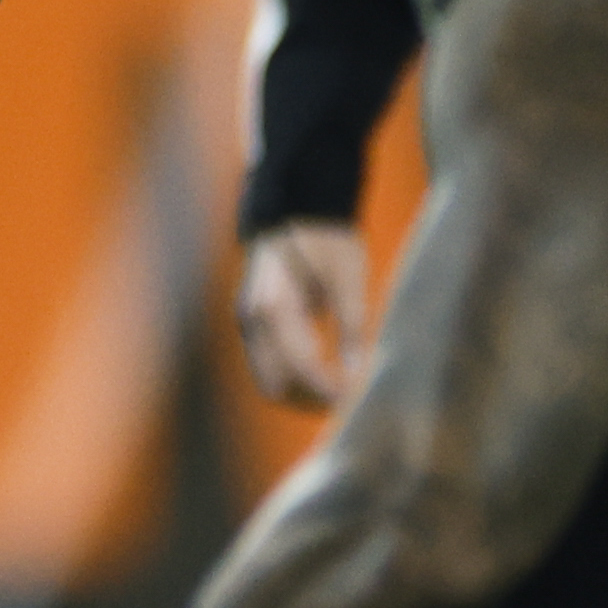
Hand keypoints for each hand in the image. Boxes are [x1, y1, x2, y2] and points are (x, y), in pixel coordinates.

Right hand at [236, 221, 369, 409]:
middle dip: (311, 399)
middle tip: (349, 398)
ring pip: (269, 379)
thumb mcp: (348, 277)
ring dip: (301, 392)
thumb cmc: (325, 237)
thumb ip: (352, 326)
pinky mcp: (254, 325)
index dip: (328, 389)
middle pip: (276, 384)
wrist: (295, 208)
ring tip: (340, 389)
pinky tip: (325, 372)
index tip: (357, 397)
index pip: (300, 366)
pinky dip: (294, 377)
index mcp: (275, 305)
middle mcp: (253, 319)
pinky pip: (270, 365)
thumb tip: (359, 372)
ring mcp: (248, 323)